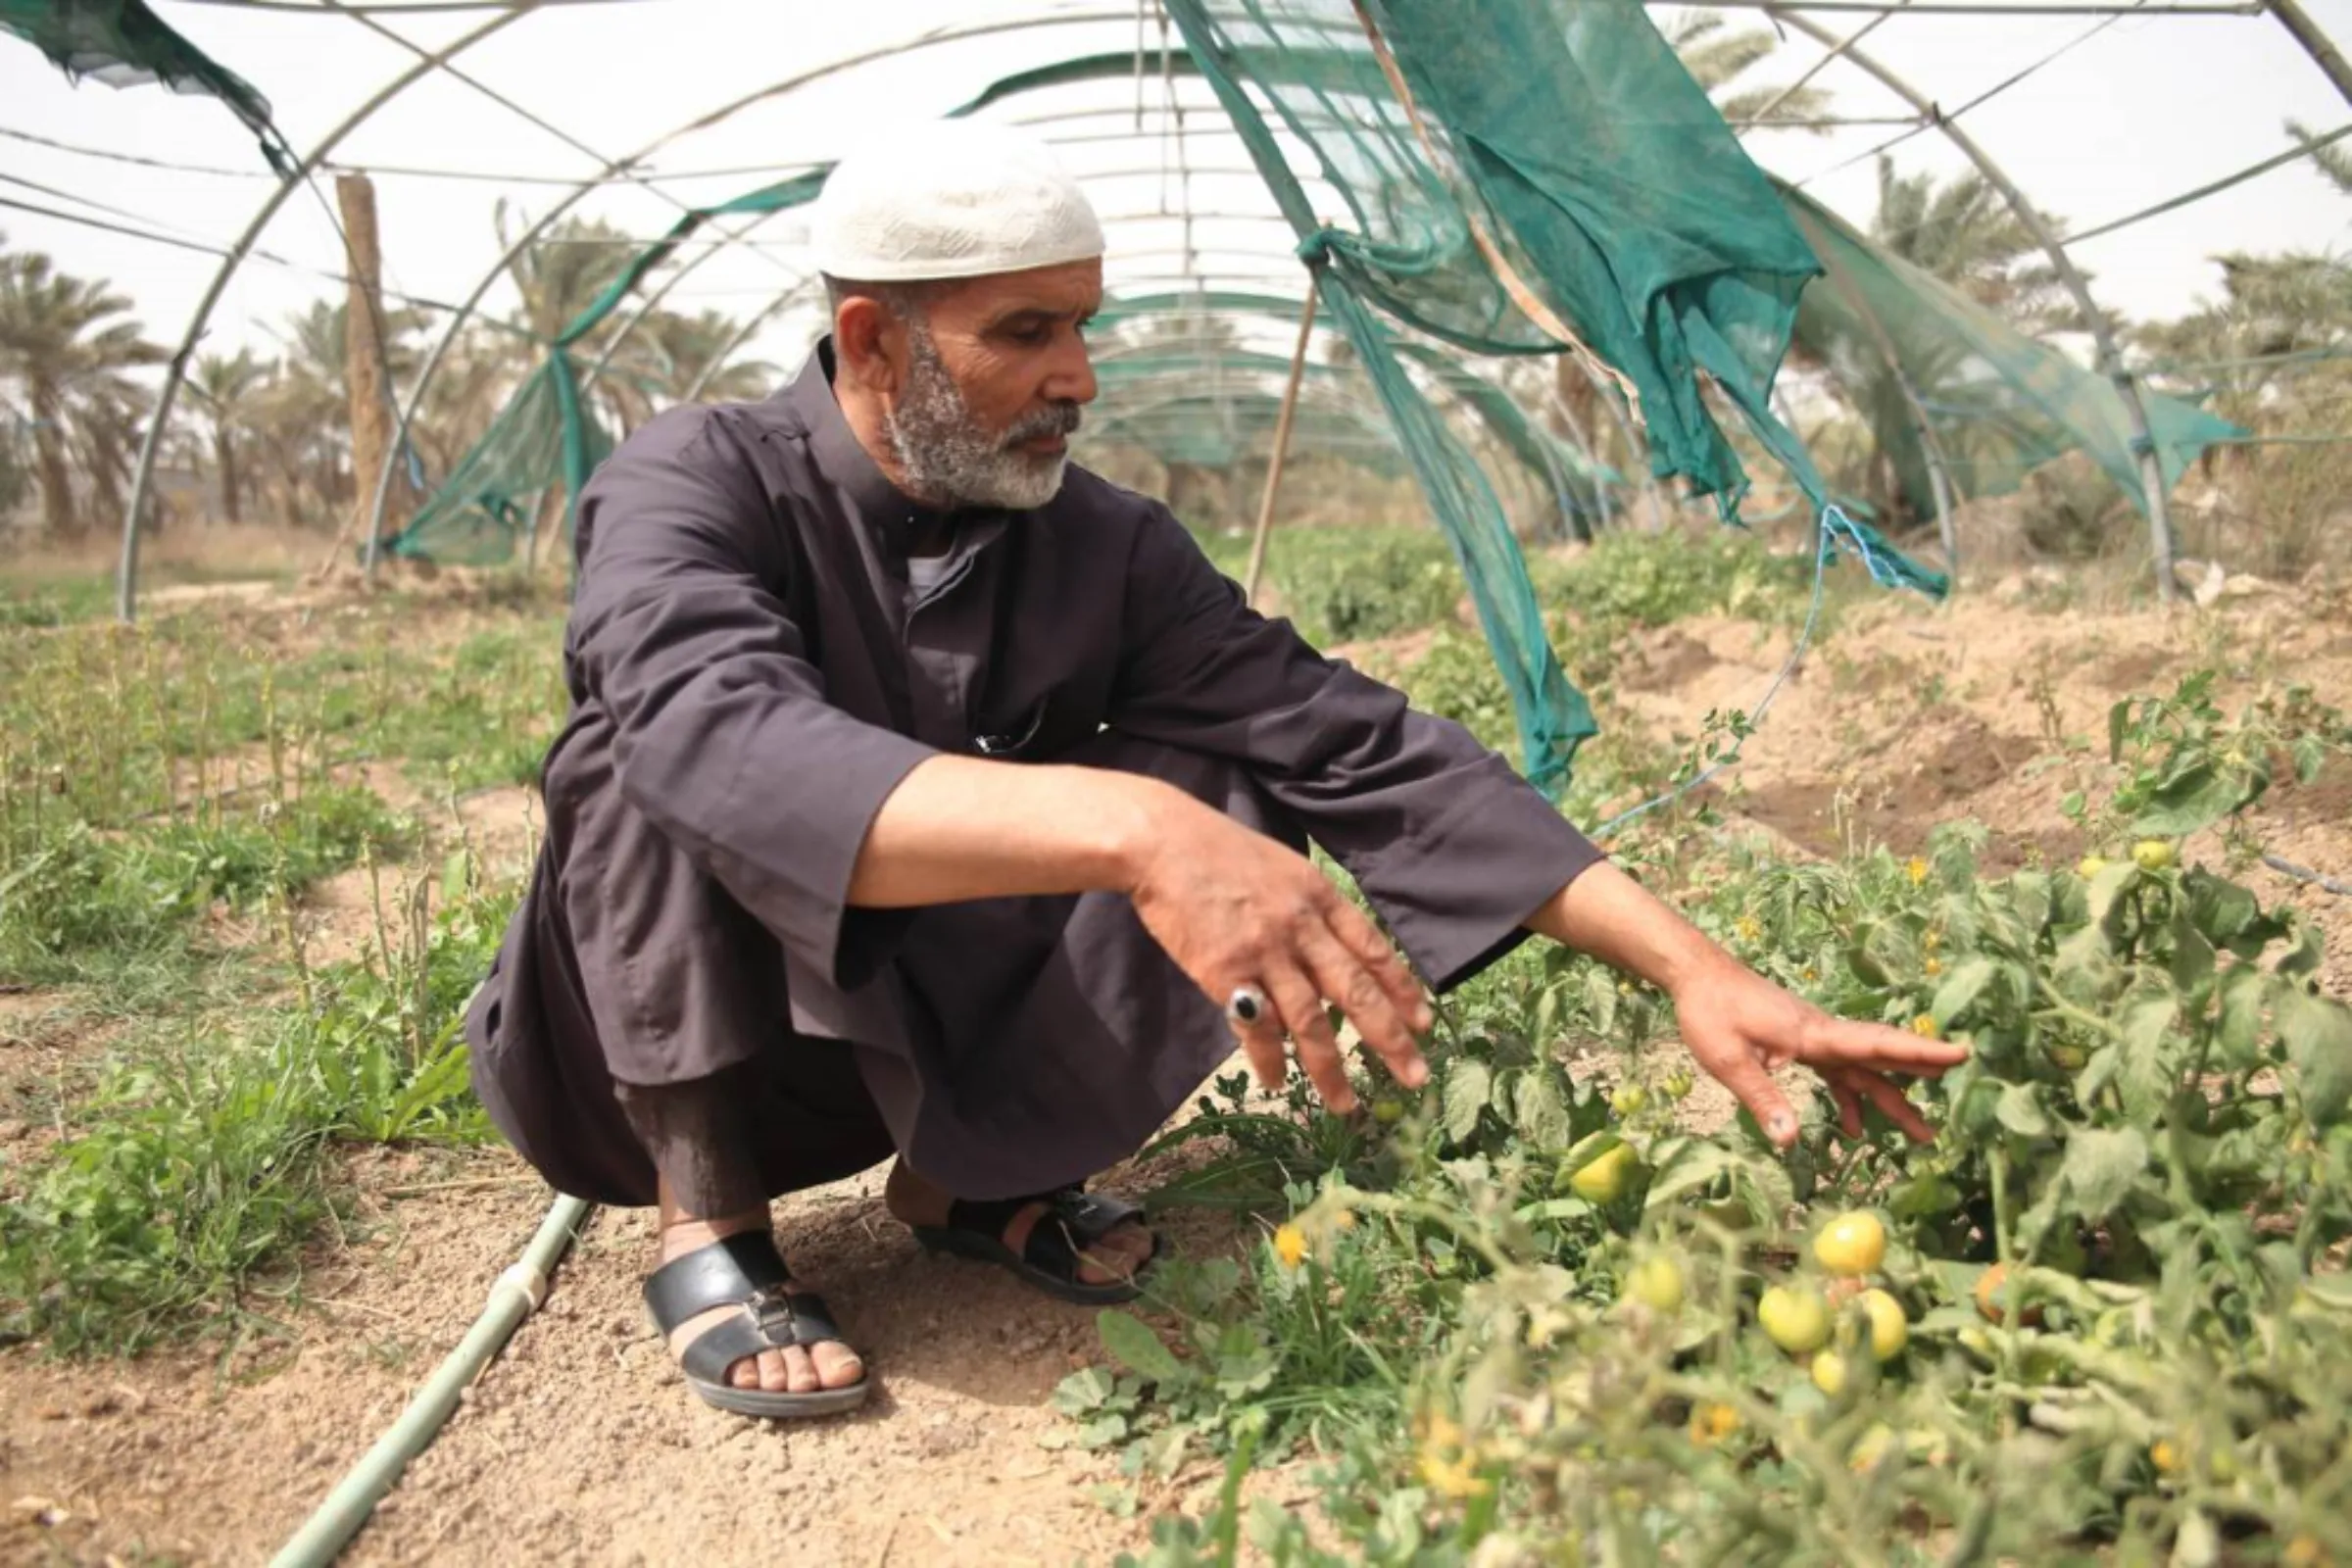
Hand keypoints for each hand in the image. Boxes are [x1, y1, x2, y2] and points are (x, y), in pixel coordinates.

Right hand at [1126, 790, 1431, 1112]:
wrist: (1162, 843)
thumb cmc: (1219, 852)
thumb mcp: (1283, 869)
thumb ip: (1310, 911)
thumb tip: (1331, 963)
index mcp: (1320, 897)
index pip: (1374, 949)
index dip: (1403, 990)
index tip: (1425, 1024)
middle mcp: (1302, 927)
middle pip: (1356, 991)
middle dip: (1390, 1039)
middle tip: (1415, 1077)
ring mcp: (1265, 952)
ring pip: (1311, 1022)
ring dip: (1331, 1069)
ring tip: (1345, 1103)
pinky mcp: (1226, 974)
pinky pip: (1257, 1028)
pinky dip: (1269, 1059)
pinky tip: (1277, 1081)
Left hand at [1670, 957, 1968, 1147]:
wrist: (1697, 974)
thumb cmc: (1710, 1011)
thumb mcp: (1727, 1059)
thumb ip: (1761, 1098)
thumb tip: (1790, 1142)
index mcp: (1813, 1034)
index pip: (1876, 1045)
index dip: (1919, 1052)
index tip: (1961, 1053)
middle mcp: (1822, 1034)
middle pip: (1880, 1058)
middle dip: (1920, 1080)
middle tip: (1957, 1101)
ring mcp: (1814, 1037)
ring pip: (1862, 1070)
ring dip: (1888, 1099)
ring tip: (1918, 1133)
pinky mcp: (1801, 1042)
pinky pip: (1836, 1072)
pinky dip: (1849, 1097)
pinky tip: (1851, 1126)